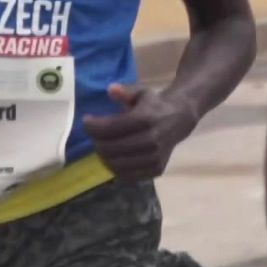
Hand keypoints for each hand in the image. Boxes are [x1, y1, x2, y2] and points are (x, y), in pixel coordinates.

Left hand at [81, 84, 198, 181]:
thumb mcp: (141, 92)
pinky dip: (116, 169)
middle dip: (96, 142)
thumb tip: (110, 89)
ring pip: (118, 164)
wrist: (180, 118)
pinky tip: (113, 158)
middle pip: (111, 148)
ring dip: (104, 157)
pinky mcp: (156, 169)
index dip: (92, 126)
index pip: (110, 128)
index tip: (86, 121)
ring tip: (102, 147)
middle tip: (94, 136)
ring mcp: (154, 157)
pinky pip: (129, 176)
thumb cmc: (155, 104)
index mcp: (145, 119)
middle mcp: (151, 140)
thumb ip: (125, 92)